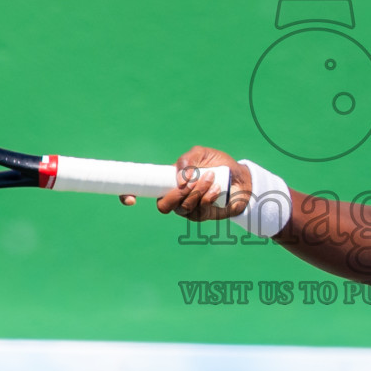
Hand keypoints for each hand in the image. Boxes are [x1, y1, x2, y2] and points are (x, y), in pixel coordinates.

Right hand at [117, 145, 251, 220]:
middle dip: (175, 194)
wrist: (241, 178)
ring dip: (196, 191)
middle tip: (190, 181)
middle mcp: (175, 197)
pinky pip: (199, 209)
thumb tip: (180, 177)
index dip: (129, 195)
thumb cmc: (218, 165)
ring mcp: (188, 209)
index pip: (142, 190)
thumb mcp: (201, 154)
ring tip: (210, 177)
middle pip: (162, 206)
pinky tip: (216, 187)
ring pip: (182, 207)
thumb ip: (187, 160)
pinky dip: (207, 196)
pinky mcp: (202, 216)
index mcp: (168, 182)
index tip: (130, 199)